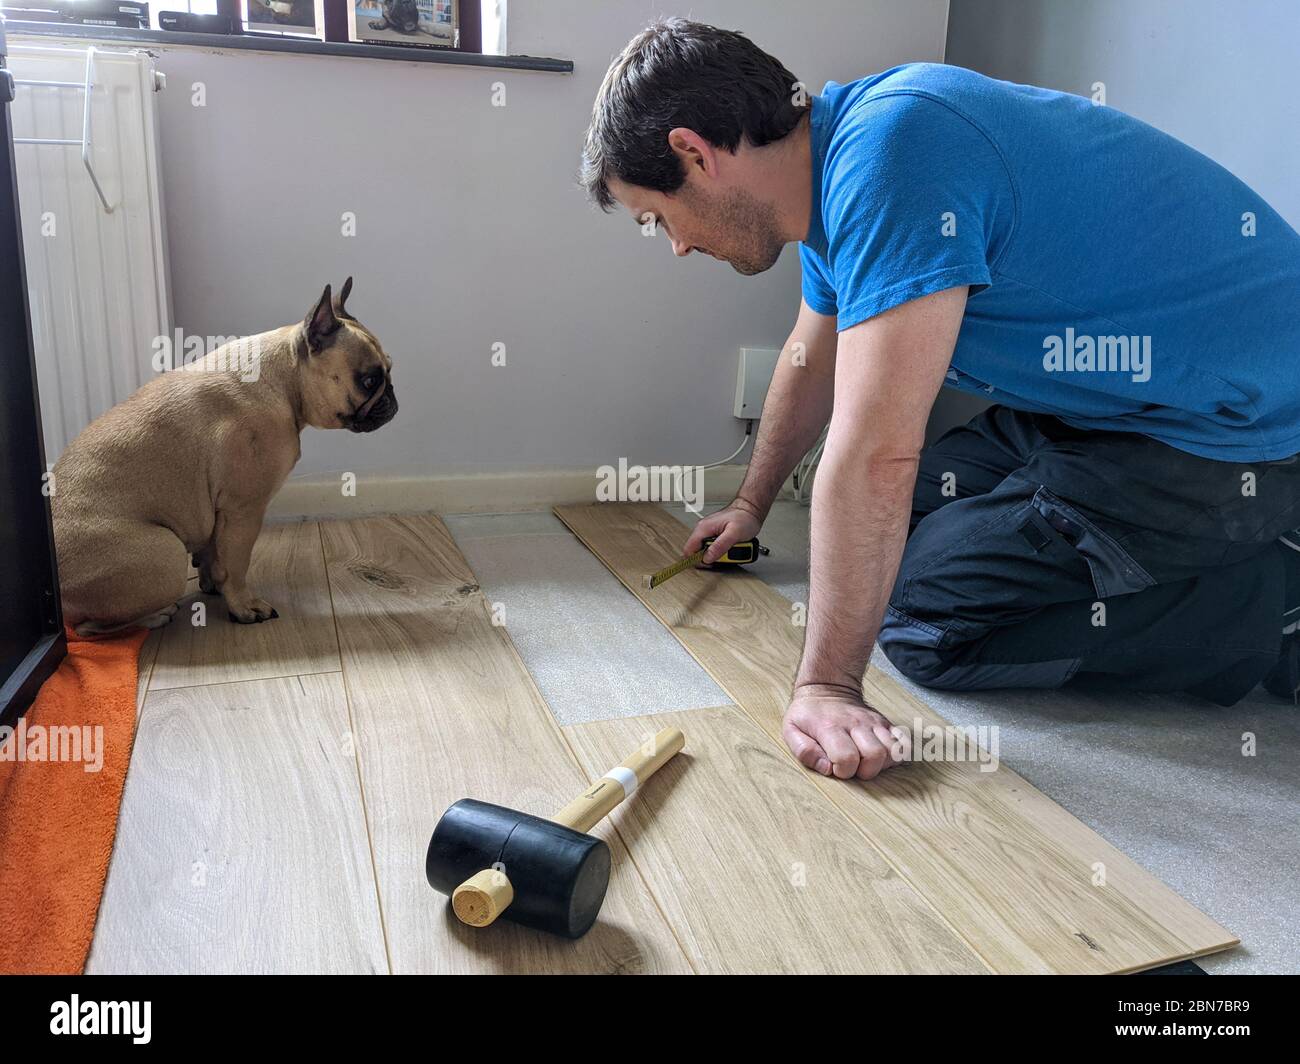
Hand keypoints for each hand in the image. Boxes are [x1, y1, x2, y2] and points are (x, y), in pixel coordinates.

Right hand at [683, 498, 762, 564]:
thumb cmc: (745, 517)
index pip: (688, 550)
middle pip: (697, 553)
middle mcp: (702, 529)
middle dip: (711, 558)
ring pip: (705, 552)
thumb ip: (720, 546)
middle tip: (725, 555)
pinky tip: (729, 548)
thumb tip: (707, 558)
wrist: (750, 509)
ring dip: (717, 555)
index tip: (710, 563)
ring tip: (730, 550)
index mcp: (703, 528)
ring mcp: (707, 532)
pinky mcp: (713, 535)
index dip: (697, 560)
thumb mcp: (734, 534)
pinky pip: (712, 548)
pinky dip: (720, 552)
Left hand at [783, 683, 910, 780]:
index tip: (835, 767)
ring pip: (893, 751)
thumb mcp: (792, 730)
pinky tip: (881, 756)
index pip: (847, 758)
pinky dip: (897, 755)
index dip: (843, 771)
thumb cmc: (808, 714)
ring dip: (882, 764)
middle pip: (875, 756)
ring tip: (866, 762)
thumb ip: (804, 751)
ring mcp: (873, 722)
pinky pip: (904, 743)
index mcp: (830, 727)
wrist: (827, 688)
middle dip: (866, 771)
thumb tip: (827, 769)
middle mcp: (856, 724)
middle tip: (854, 767)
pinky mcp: (885, 723)